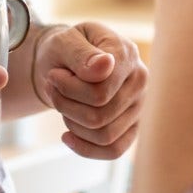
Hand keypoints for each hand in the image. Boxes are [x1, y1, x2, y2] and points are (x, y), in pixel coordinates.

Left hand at [33, 22, 146, 158]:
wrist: (66, 61)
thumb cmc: (66, 49)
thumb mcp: (65, 41)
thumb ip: (82, 53)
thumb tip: (105, 66)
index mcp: (126, 54)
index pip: (100, 91)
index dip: (69, 89)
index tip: (53, 75)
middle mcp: (140, 80)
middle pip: (100, 116)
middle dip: (66, 106)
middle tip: (53, 90)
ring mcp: (139, 105)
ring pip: (104, 135)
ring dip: (72, 124)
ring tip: (62, 105)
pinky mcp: (132, 126)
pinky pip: (114, 150)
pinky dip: (85, 148)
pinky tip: (66, 135)